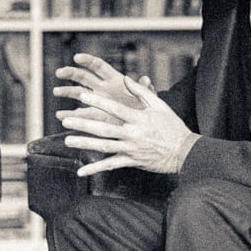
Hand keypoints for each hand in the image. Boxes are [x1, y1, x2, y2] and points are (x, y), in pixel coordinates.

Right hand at [54, 53, 153, 123]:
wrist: (144, 125)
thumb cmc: (146, 108)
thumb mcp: (147, 99)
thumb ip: (145, 89)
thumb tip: (146, 79)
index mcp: (114, 80)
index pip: (99, 66)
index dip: (88, 61)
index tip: (76, 57)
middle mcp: (103, 88)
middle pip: (84, 76)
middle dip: (71, 73)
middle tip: (59, 73)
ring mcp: (97, 101)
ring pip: (78, 93)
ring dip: (66, 91)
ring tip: (56, 91)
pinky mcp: (95, 115)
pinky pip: (80, 113)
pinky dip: (70, 114)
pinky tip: (60, 116)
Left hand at [58, 76, 198, 175]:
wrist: (184, 152)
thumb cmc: (172, 126)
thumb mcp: (160, 105)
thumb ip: (141, 92)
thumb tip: (126, 79)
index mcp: (139, 118)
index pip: (114, 109)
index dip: (98, 102)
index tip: (83, 96)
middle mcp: (132, 134)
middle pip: (104, 129)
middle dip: (83, 124)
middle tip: (66, 120)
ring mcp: (131, 149)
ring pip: (104, 147)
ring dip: (85, 144)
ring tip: (67, 140)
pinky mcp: (131, 161)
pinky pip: (110, 166)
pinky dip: (95, 169)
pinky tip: (81, 171)